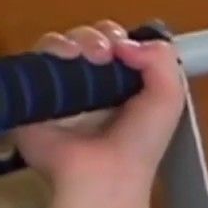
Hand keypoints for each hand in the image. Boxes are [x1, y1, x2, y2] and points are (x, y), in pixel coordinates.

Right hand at [10, 20, 184, 193]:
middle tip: (106, 53)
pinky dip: (52, 48)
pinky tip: (66, 57)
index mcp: (127, 85)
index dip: (124, 38)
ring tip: (89, 56)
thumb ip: (163, 61)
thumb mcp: (170, 100)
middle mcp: (95, 83)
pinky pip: (38, 56)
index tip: (127, 45)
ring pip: (66, 42)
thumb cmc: (140, 141)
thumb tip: (127, 42)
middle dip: (101, 36)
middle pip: (92, 38)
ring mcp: (65, 86)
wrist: (103, 171)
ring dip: (80, 39)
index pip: (121, 45)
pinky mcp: (37, 91)